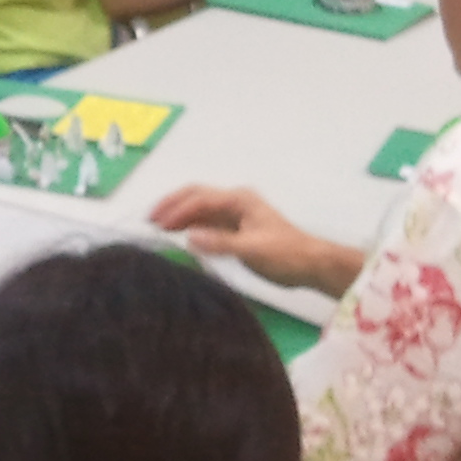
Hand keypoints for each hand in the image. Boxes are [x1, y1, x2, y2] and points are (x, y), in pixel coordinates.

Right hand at [149, 184, 340, 292]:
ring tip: (157, 227)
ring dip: (179, 215)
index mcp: (239, 200)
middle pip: (196, 196)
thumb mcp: (253, 250)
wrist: (311, 264)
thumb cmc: (285, 254)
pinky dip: (190, 225)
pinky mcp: (236, 229)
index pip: (200, 199)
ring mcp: (235, 214)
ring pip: (200, 208)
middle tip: (149, 220)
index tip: (156, 223)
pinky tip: (179, 235)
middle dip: (172, 205)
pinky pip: (206, 221)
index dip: (176, 210)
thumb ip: (221, 243)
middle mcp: (235, 202)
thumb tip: (189, 237)